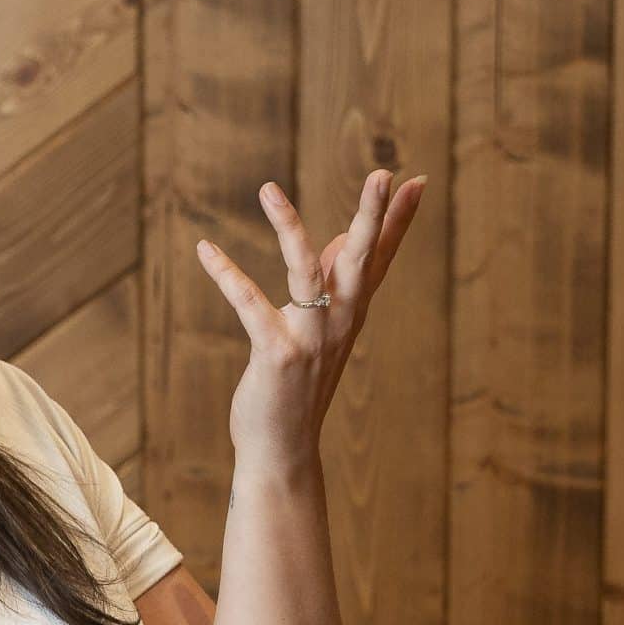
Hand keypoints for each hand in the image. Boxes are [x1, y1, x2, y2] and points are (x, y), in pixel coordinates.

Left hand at [194, 168, 428, 466]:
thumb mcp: (319, 334)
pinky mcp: (276, 354)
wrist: (283, 451)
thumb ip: (328, 287)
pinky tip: (205, 249)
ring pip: (305, 271)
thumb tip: (336, 240)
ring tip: (268, 189)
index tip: (418, 180)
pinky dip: (226, 275)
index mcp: (351, 315)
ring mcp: (310, 337)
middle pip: (360, 258)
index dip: (398, 221)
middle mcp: (339, 322)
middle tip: (383, 173)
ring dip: (289, 227)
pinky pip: (249, 304)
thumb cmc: (296, 389)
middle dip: (373, 216)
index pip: (381, 259)